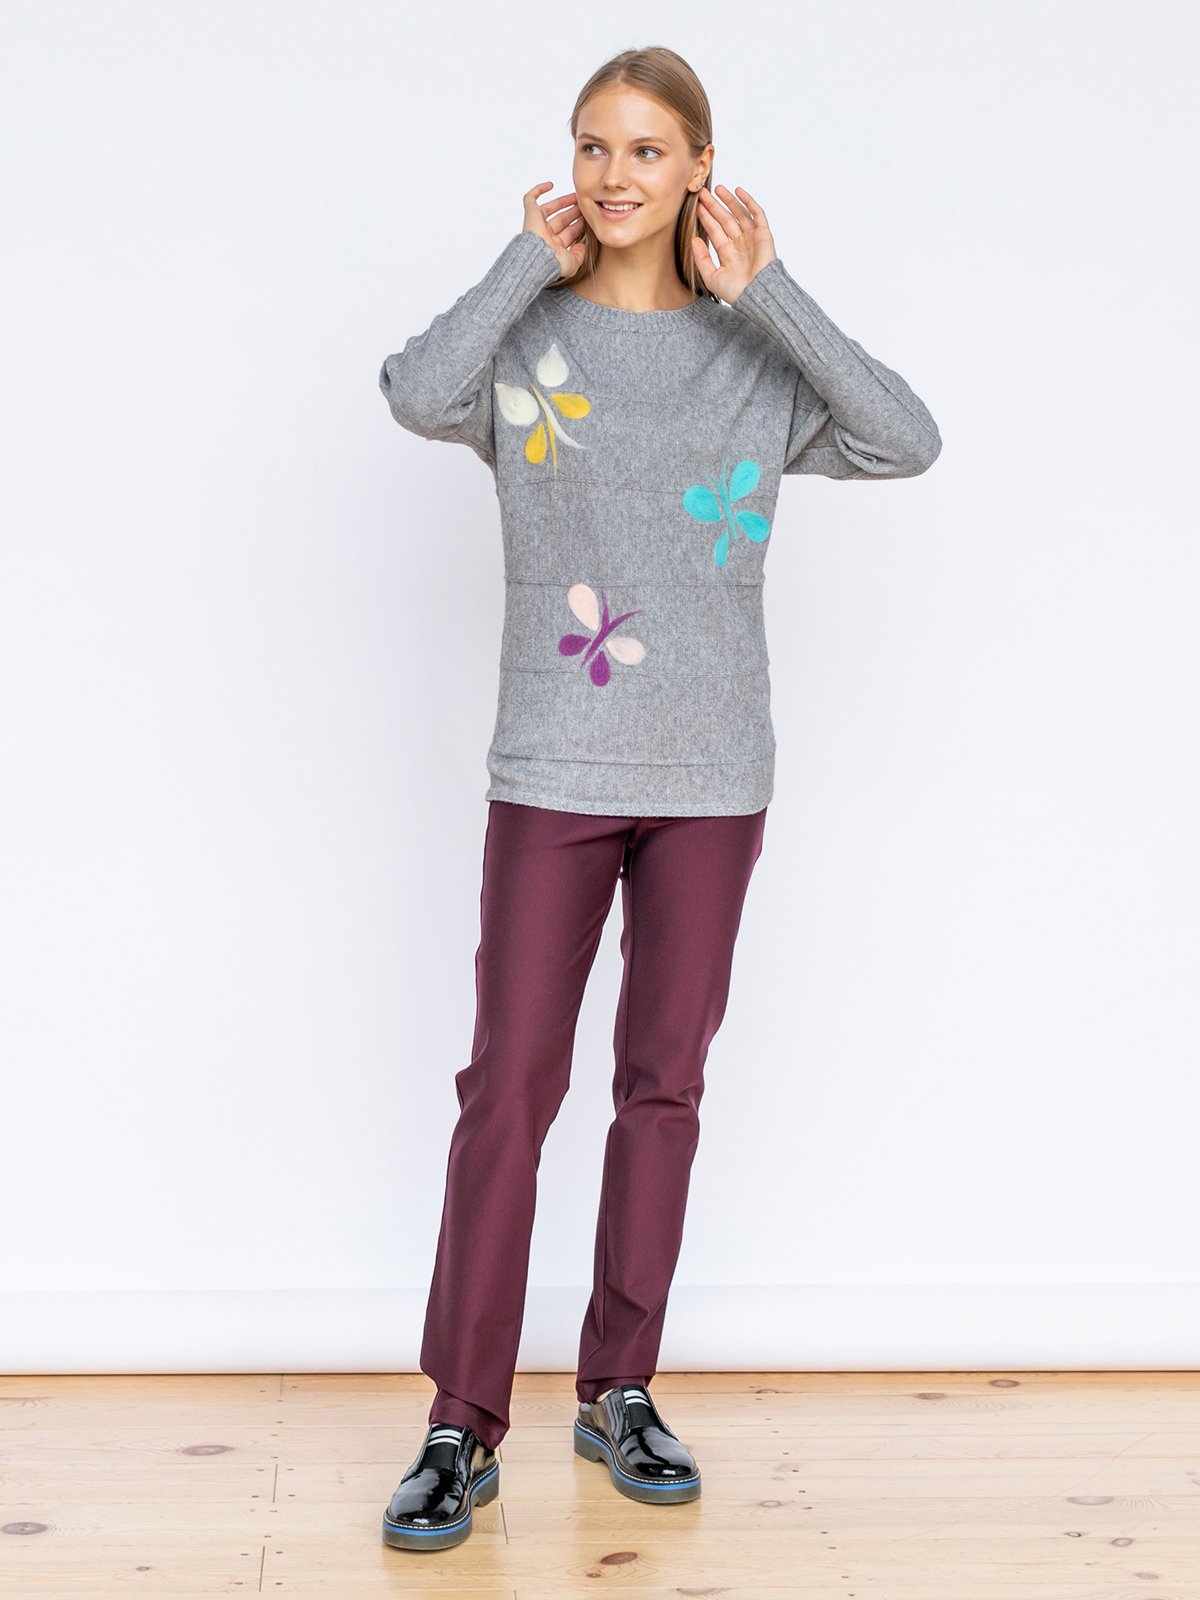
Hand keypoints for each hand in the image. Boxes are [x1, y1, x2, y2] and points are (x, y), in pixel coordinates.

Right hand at [523, 182, 586, 279]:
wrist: (539, 257)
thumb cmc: (553, 263)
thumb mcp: (573, 263)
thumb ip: (580, 255)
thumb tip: (583, 246)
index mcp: (554, 246)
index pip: (569, 232)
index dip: (578, 225)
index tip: (589, 218)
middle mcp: (545, 235)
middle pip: (561, 219)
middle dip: (573, 212)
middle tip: (584, 205)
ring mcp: (537, 224)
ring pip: (550, 208)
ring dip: (563, 202)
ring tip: (576, 196)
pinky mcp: (530, 214)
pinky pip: (530, 198)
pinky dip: (538, 190)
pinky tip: (550, 185)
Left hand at [693, 186, 776, 301]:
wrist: (757, 295)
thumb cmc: (735, 292)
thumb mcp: (711, 277)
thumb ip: (701, 259)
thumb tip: (694, 239)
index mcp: (728, 254)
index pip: (715, 231)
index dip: (706, 217)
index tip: (697, 205)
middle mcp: (739, 244)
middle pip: (725, 219)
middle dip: (714, 206)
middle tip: (703, 193)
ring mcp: (752, 238)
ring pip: (739, 214)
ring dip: (729, 200)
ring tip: (718, 188)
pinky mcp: (763, 235)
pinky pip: (756, 214)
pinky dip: (748, 202)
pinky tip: (738, 191)